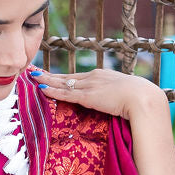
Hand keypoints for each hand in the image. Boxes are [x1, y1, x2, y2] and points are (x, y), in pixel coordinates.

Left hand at [29, 66, 165, 120]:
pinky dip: (52, 91)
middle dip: (49, 75)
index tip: (50, 75)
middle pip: (66, 77)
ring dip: (46, 81)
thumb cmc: (140, 99)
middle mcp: (93, 77)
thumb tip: (114, 104)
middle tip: (33, 71)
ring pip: (62, 83)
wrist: (143, 98)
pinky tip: (41, 89)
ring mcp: (90, 86)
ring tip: (32, 77)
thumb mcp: (124, 95)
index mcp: (102, 76)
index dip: (62, 77)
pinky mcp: (88, 96)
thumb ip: (115, 97)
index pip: (77, 76)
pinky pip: (66, 94)